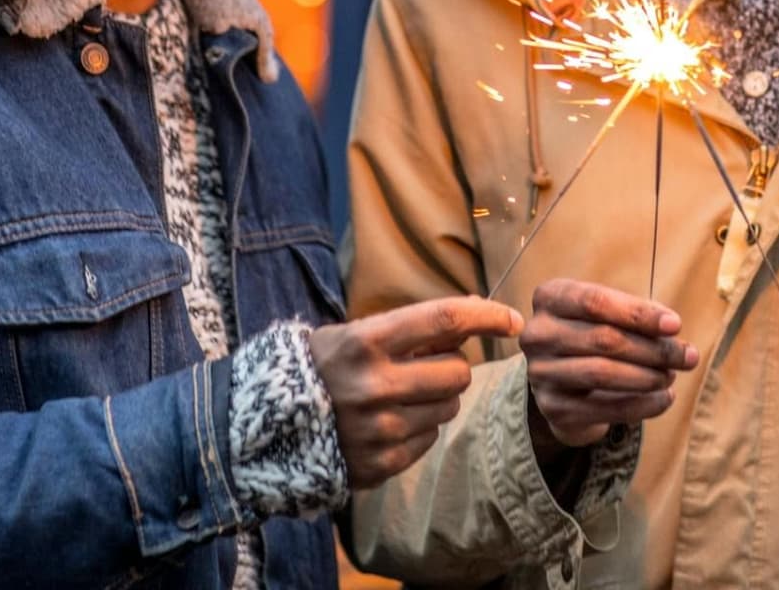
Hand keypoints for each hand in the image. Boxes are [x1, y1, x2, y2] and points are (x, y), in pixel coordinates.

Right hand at [310, 296, 522, 488]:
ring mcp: (378, 430)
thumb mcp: (354, 333)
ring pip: (449, 407)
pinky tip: (390, 420)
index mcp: (366, 342)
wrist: (266, 424)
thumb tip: (476, 314)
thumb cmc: (322, 367)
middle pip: (457, 371)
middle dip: (452, 364)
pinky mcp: (380, 464)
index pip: (445, 320)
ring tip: (404, 392)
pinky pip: (429, 438)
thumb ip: (411, 327)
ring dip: (438, 397)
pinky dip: (419, 426)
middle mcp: (374, 386)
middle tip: (429, 362)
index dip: (487, 316)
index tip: (512, 318)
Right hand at [523, 279, 699, 453]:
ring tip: (672, 376)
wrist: (564, 381)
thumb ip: (636, 316)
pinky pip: (606, 408)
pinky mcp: (553, 408)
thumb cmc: (593, 334)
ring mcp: (541, 373)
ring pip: (602, 373)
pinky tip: (665, 399)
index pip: (595, 302)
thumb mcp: (608, 314)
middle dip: (653, 349)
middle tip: (688, 356)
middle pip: (603, 339)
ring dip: (648, 376)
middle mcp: (537, 334)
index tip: (675, 325)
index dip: (638, 314)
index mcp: (549, 298)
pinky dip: (643, 405)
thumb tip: (672, 328)